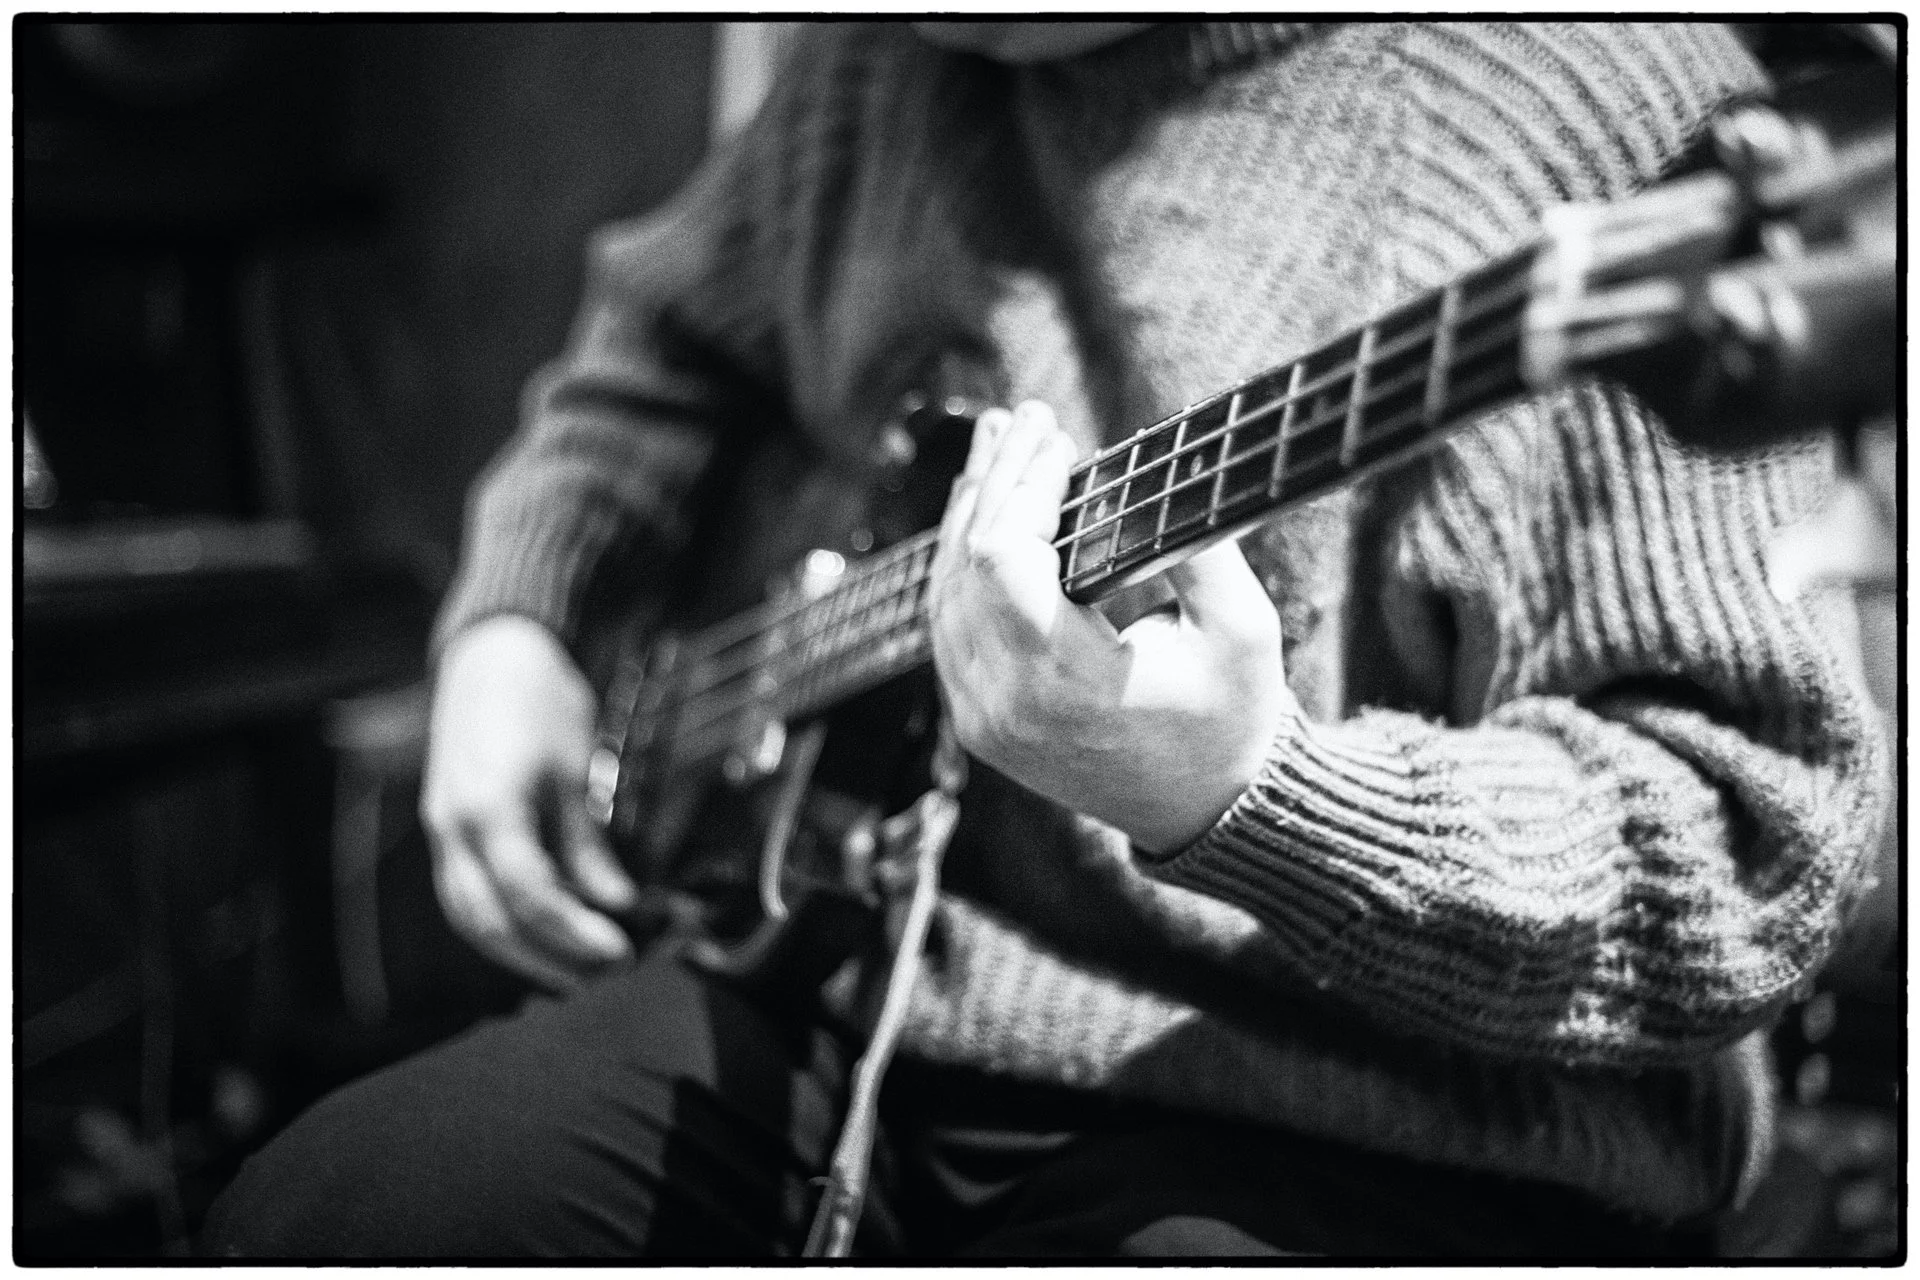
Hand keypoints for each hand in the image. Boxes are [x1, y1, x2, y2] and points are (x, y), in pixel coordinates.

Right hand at [420, 615, 636, 989]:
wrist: (490, 655)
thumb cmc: (539, 699)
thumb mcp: (574, 770)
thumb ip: (588, 845)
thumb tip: (618, 903)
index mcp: (488, 809)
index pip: (529, 894)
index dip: (575, 932)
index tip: (620, 950)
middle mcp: (453, 829)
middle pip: (492, 921)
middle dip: (549, 957)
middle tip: (606, 973)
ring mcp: (442, 832)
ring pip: (470, 918)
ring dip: (521, 954)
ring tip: (576, 973)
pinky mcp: (445, 832)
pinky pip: (464, 896)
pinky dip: (500, 927)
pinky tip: (540, 940)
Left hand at [927, 400, 1294, 852]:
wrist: (1206, 810)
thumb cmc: (1231, 717)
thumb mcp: (1242, 629)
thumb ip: (1197, 545)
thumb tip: (1151, 462)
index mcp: (1067, 684)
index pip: (1002, 561)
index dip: (1021, 487)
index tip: (1060, 442)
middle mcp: (1005, 705)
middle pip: (966, 565)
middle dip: (996, 480)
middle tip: (1027, 419)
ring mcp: (980, 717)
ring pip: (944, 591)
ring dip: (970, 512)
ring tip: (999, 446)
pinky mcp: (976, 719)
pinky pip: (948, 624)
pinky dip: (962, 562)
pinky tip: (984, 510)